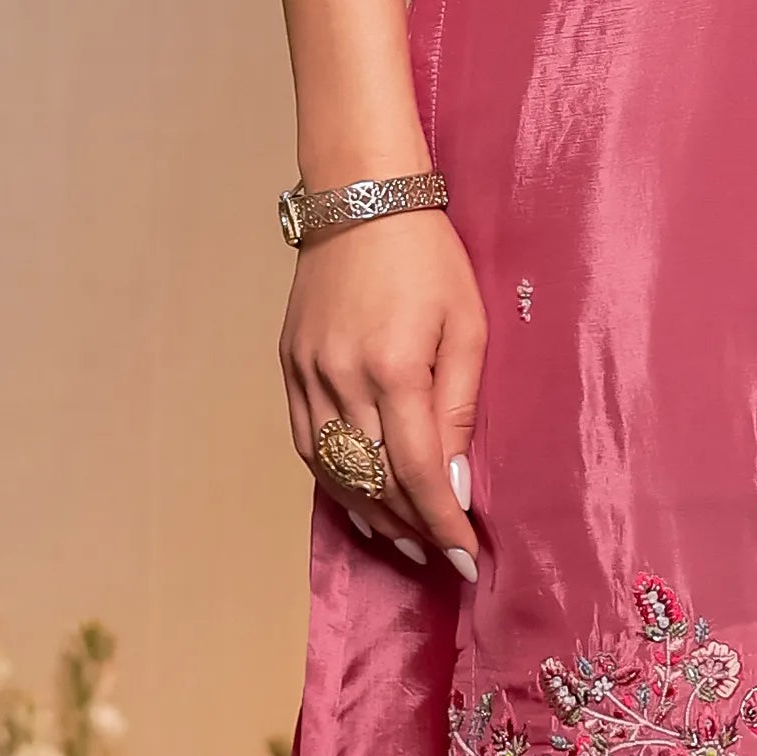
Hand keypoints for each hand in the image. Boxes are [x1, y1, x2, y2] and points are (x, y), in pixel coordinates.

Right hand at [280, 212, 484, 580]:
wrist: (360, 198)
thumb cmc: (428, 256)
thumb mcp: (467, 326)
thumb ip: (461, 409)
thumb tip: (456, 483)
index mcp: (394, 367)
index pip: (418, 472)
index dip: (443, 523)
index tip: (467, 557)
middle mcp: (342, 378)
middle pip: (376, 481)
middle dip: (414, 527)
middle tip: (444, 553)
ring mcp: (307, 374)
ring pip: (336, 472)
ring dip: (373, 515)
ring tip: (407, 542)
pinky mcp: (289, 367)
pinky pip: (308, 445)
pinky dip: (335, 483)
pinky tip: (360, 504)